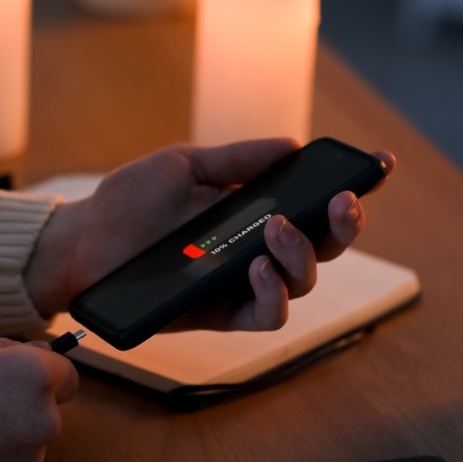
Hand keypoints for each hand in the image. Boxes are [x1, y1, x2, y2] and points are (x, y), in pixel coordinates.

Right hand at [0, 332, 78, 461]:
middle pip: (49, 403)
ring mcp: (25, 459)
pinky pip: (11, 459)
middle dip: (20, 395)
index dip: (39, 367)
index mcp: (31, 376)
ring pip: (29, 432)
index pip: (66, 371)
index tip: (11, 369)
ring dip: (6, 424)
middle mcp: (40, 420)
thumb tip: (34, 352)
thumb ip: (1, 347)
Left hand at [25, 138, 394, 331]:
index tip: (380, 164)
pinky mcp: (219, 314)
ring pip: (301, 283)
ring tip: (277, 230)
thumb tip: (291, 145)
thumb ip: (237, 159)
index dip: (352, 189)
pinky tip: (256, 265)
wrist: (82, 241)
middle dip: (343, 225)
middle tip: (339, 202)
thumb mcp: (184, 166)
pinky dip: (272, 293)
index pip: (314, 204)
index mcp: (254, 212)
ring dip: (301, 255)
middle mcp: (256, 250)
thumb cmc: (129, 202)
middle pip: (323, 247)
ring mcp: (240, 284)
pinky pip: (265, 316)